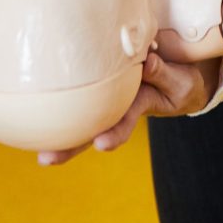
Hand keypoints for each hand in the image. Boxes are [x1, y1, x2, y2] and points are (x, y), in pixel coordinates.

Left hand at [37, 53, 216, 165]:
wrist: (182, 69)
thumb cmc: (182, 83)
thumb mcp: (181, 84)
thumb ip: (164, 76)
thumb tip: (148, 63)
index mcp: (138, 107)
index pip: (122, 124)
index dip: (113, 135)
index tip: (101, 144)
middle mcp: (118, 101)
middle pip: (91, 126)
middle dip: (69, 145)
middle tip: (47, 159)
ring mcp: (112, 85)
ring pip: (84, 105)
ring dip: (61, 119)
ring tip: (40, 139)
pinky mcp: (110, 67)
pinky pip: (90, 74)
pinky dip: (71, 82)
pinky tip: (48, 81)